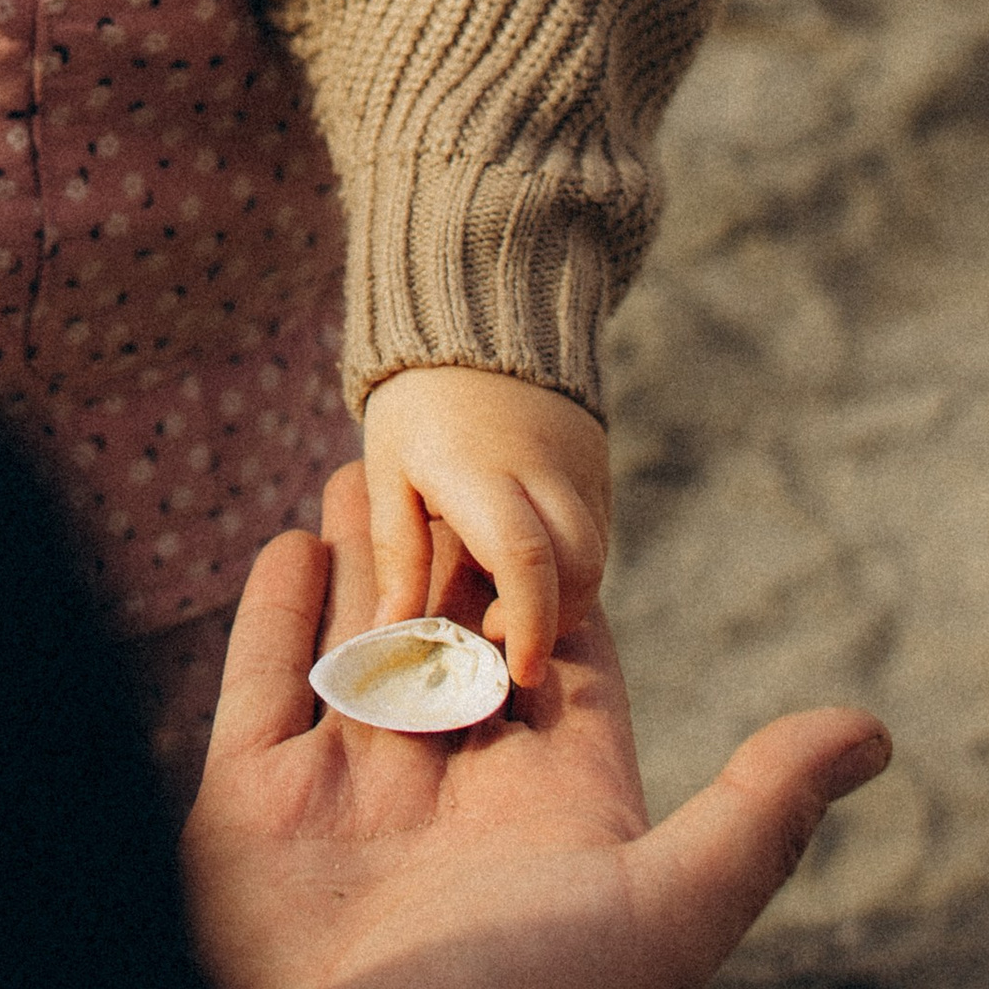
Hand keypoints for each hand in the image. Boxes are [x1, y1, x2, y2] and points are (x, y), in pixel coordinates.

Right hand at [181, 463, 888, 988]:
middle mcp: (450, 800)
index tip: (561, 501)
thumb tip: (876, 733)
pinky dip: (279, 612)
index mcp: (549, 816)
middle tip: (453, 459)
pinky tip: (294, 541)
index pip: (564, 673)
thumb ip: (760, 814)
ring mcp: (348, 800)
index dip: (562, 590)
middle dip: (454, 556)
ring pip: (359, 645)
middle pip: (457, 642)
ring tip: (367, 468)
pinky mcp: (253, 807)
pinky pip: (268, 684)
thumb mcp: (668, 913)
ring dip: (363, 560)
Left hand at [361, 363, 610, 687]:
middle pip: (580, 568)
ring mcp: (580, 467)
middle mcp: (544, 471)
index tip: (518, 666)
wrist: (477, 322)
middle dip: (555, 621)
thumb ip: (397, 554)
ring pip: (597, 555)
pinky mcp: (597, 466)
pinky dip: (574, 566)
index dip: (530, 622)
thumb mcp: (389, 473)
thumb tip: (390, 635)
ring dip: (566, 597)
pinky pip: (599, 532)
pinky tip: (533, 568)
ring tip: (514, 606)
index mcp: (482, 472)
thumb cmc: (418, 407)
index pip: (526, 558)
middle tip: (506, 642)